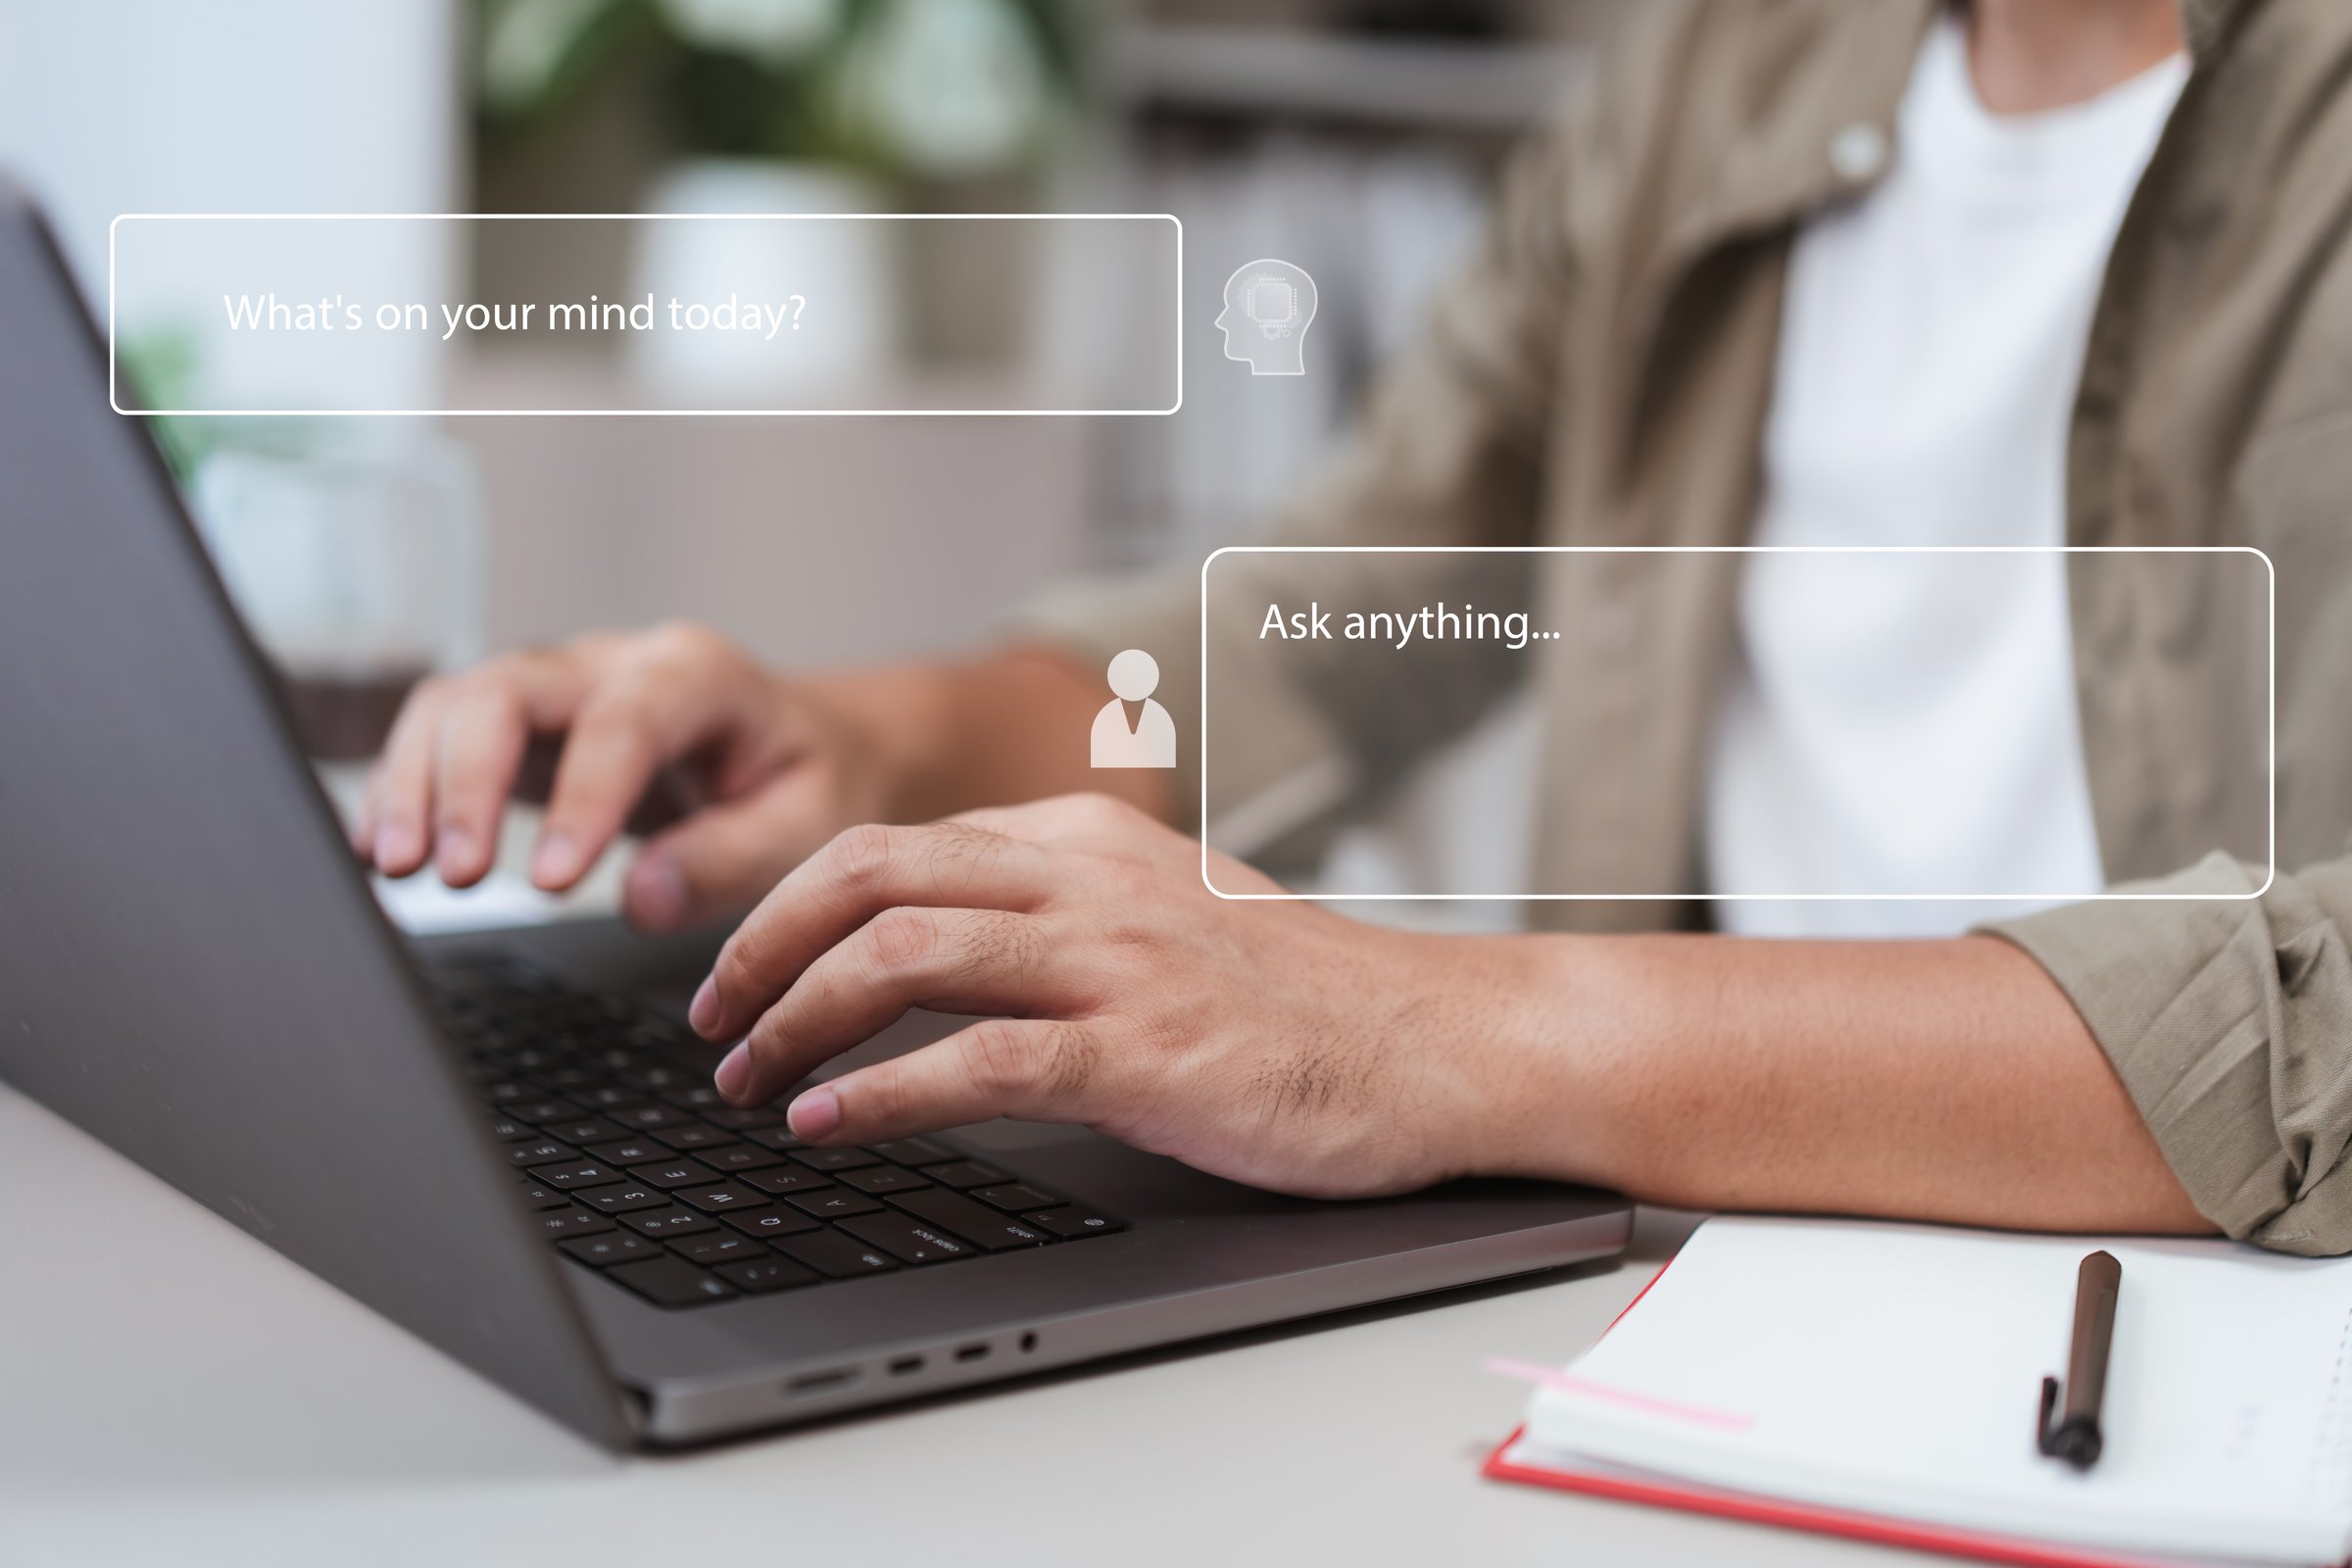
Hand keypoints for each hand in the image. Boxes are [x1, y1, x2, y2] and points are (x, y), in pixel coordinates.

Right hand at [357, 623, 890, 930]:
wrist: (807, 745)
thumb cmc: (810, 779)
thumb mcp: (807, 825)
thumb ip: (732, 860)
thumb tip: (640, 897)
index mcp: (698, 674)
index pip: (622, 722)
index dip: (579, 798)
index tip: (548, 883)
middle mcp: (614, 663)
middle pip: (510, 690)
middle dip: (466, 779)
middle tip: (450, 875)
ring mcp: (559, 686)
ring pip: (457, 703)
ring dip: (415, 783)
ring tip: (396, 868)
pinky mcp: (522, 726)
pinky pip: (443, 736)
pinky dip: (405, 788)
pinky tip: (382, 849)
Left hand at [685, 793, 1522, 1198]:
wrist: (1439, 1041)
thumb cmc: (1305, 998)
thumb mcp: (1167, 915)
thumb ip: (1056, 913)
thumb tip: (930, 955)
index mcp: (1085, 838)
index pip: (892, 844)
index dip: (788, 904)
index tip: (740, 971)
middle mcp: (1089, 879)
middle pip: (869, 876)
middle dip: (759, 947)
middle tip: (711, 1021)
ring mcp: (1117, 961)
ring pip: (902, 956)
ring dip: (795, 1018)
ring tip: (745, 1079)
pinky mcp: (1146, 1050)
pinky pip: (978, 1061)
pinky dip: (881, 1093)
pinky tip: (827, 1123)